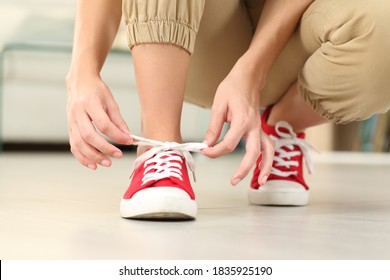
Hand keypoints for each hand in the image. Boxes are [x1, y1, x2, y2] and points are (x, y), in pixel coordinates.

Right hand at [66, 74, 132, 168]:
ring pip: (79, 143)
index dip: (117, 135)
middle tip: (118, 155)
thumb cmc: (96, 90)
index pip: (103, 124)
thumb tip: (128, 136)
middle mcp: (77, 113)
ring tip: (107, 163)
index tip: (128, 141)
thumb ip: (118, 120)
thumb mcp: (111, 101)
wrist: (79, 82)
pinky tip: (93, 164)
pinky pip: (73, 146)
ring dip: (93, 156)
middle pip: (89, 136)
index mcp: (89, 103)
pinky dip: (82, 157)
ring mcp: (71, 121)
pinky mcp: (69, 128)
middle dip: (104, 148)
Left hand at [202, 57, 273, 185]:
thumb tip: (207, 144)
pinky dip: (268, 158)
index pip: (229, 144)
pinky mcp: (260, 129)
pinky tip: (263, 168)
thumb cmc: (232, 87)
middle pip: (253, 153)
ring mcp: (259, 128)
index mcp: (242, 120)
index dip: (216, 152)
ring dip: (265, 167)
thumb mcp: (218, 105)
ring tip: (260, 182)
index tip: (205, 152)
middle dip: (244, 169)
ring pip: (268, 151)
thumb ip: (214, 127)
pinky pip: (268, 146)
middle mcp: (254, 126)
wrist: (248, 77)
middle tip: (233, 181)